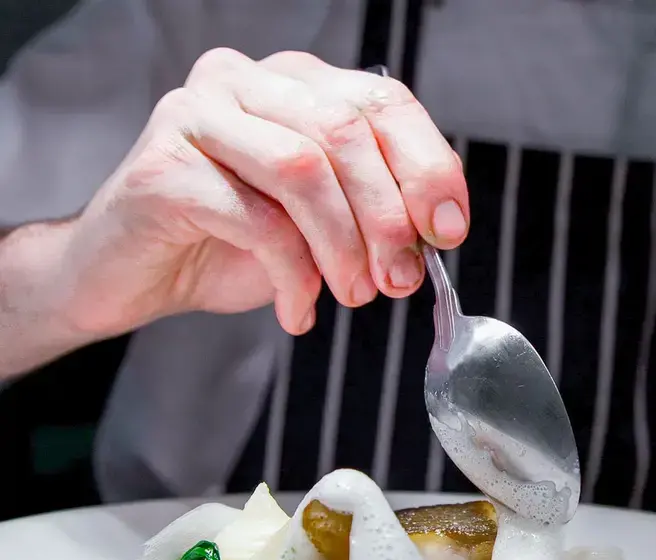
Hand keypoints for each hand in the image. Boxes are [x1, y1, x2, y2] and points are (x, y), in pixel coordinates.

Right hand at [60, 49, 468, 336]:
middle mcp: (245, 83)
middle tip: (399, 279)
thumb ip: (372, 210)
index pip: (381, 103)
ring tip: (352, 295)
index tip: (448, 231)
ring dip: (342, 247)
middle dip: (386, 218)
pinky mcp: (164, 165)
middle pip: (345, 133)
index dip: (427, 167)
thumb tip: (436, 230)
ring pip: (303, 170)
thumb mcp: (318, 225)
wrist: (135, 273)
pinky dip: (291, 274)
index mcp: (292, 85)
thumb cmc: (228, 245)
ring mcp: (198, 115)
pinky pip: (256, 218)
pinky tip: (296, 308)